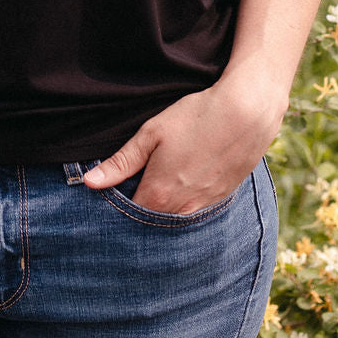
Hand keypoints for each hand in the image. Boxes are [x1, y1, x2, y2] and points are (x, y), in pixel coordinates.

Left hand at [82, 76, 285, 213]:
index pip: (128, 217)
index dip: (115, 208)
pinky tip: (181, 184)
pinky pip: (195, 212)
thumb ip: (121, 162)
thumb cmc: (195, 118)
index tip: (107, 196)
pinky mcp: (221, 199)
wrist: (247, 114)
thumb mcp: (152, 134)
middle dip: (138, 211)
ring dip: (162, 209)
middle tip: (130, 190)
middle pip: (151, 222)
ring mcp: (205, 207)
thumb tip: (90, 183)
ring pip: (174, 219)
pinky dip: (183, 205)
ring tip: (156, 185)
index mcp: (159, 195)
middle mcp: (182, 210)